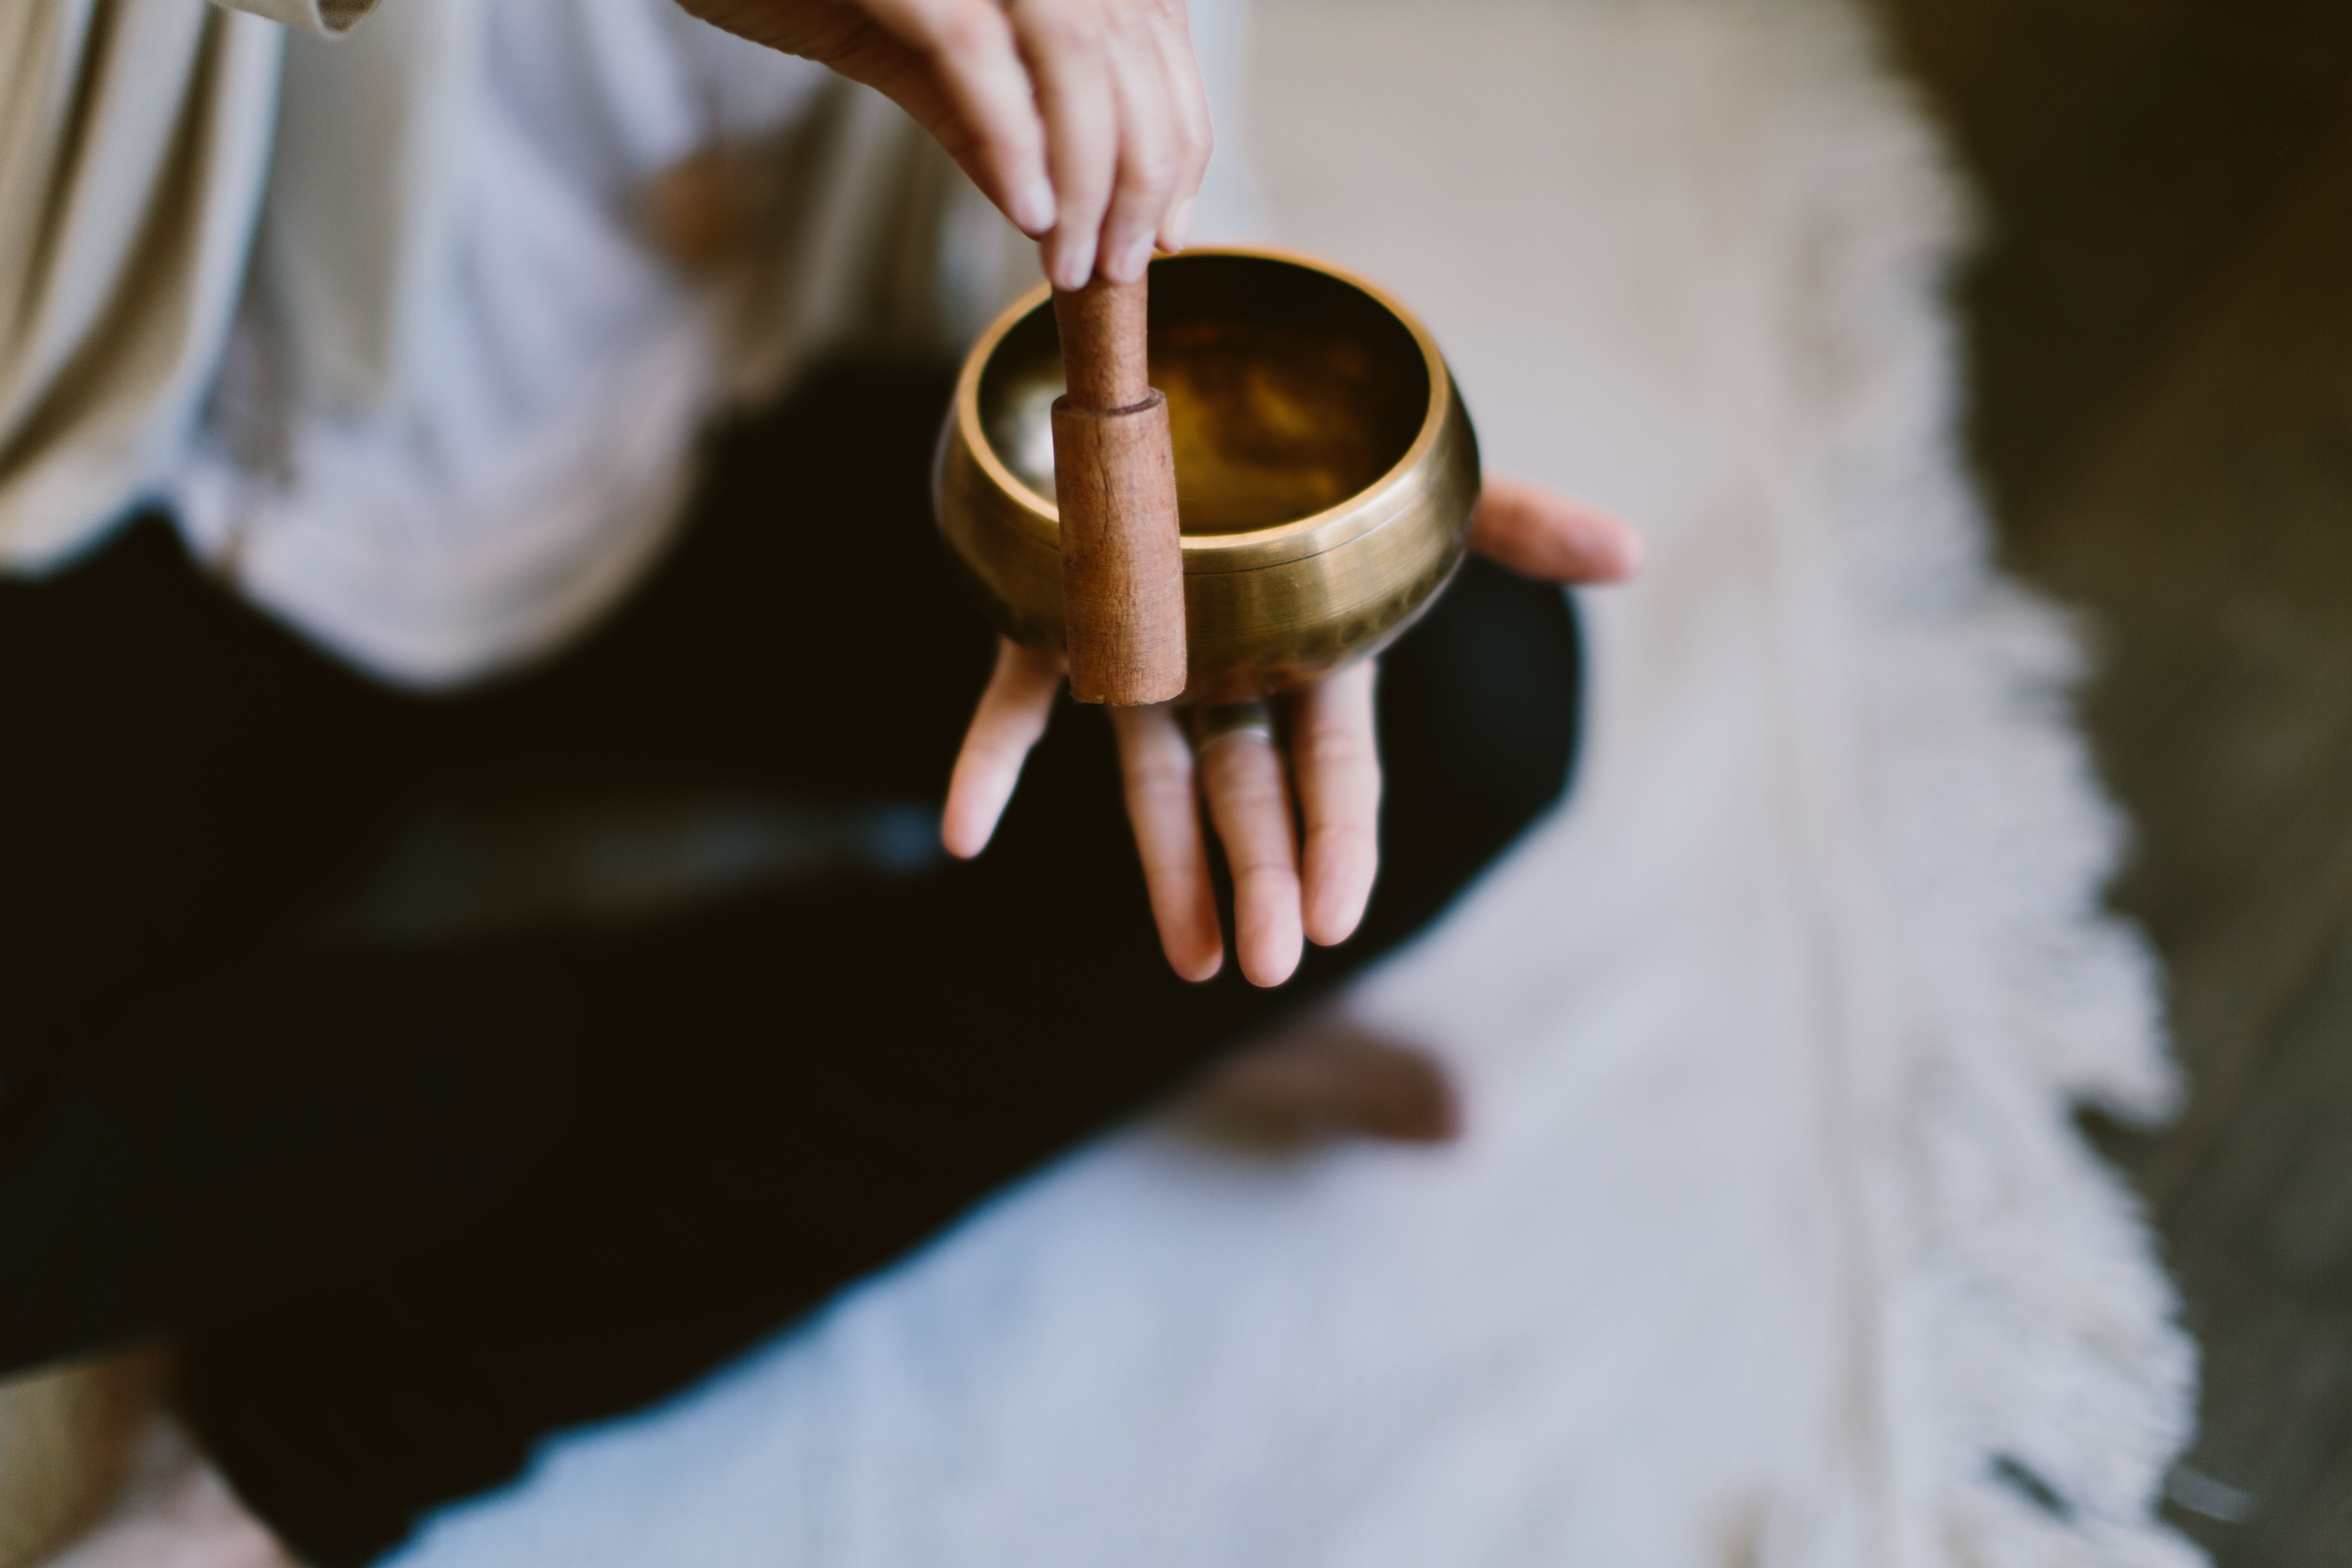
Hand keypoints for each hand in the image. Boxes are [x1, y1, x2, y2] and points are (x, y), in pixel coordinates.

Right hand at [673, 0, 1210, 287]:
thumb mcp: (911, 47)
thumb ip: (985, 116)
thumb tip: (1052, 207)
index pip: (1154, 32)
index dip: (1178, 137)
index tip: (1168, 231)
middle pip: (1131, 49)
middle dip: (1139, 176)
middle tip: (1120, 268)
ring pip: (1077, 56)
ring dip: (1088, 176)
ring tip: (1071, 262)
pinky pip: (976, 54)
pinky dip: (1012, 142)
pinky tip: (1028, 214)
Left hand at [942, 476, 1643, 985]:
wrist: (1186, 363)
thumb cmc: (1309, 434)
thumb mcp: (1418, 480)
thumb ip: (1514, 524)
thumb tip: (1636, 552)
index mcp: (1311, 648)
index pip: (1334, 766)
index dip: (1339, 841)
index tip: (1336, 921)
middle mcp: (1227, 665)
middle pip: (1248, 789)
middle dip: (1259, 874)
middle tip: (1264, 964)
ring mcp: (1137, 649)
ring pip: (1151, 774)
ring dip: (1165, 863)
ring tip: (1187, 957)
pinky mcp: (1050, 618)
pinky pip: (1013, 699)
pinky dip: (987, 762)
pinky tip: (968, 831)